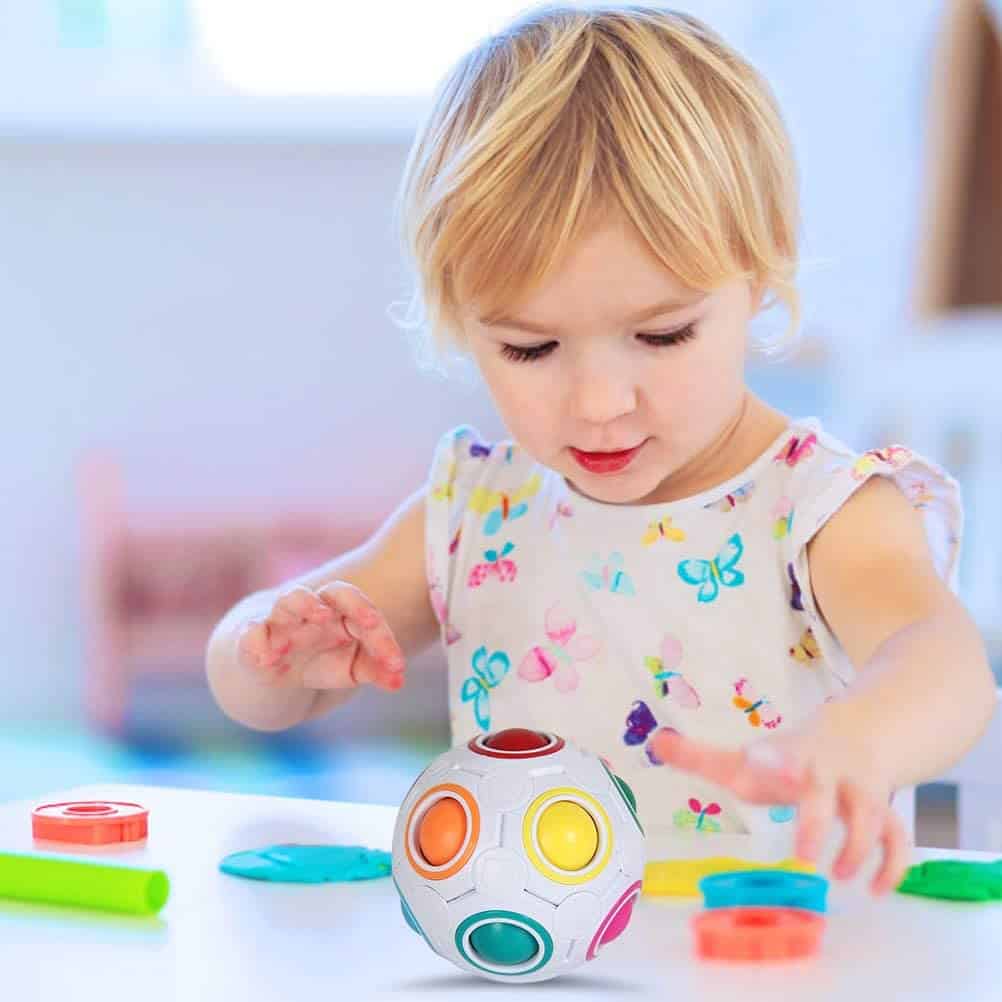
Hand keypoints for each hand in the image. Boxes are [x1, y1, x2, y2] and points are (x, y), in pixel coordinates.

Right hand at [237, 583, 405, 692]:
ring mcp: (281, 619)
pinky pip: (252, 632)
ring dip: (303, 604)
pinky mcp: (252, 637)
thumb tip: (399, 682)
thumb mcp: (350, 668)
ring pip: (289, 599)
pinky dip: (258, 642)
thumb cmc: (319, 660)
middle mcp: (313, 609)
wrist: (271, 668)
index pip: (364, 610)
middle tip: (369, 620)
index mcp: (341, 613)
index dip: (381, 634)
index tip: (397, 663)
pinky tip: (269, 659)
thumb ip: (376, 670)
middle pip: (333, 592)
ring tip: (319, 616)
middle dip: (352, 602)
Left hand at [649, 703, 909, 894]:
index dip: (772, 760)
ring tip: (840, 877)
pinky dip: (892, 864)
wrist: (854, 732)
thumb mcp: (745, 756)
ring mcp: (859, 789)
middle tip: (802, 857)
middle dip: (817, 822)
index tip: (759, 763)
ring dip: (859, 847)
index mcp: (789, 756)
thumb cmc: (788, 757)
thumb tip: (654, 741)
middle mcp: (827, 771)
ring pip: (872, 813)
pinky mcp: (883, 810)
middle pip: (826, 793)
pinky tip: (874, 890)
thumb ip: (700, 756)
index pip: (779, 755)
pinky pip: (899, 836)